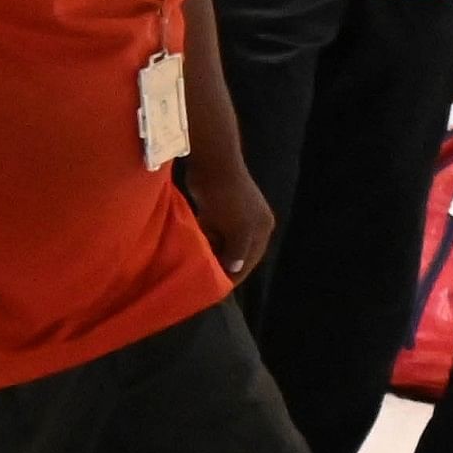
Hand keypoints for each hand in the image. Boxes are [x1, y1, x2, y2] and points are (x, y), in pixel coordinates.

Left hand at [188, 157, 274, 283]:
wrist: (212, 163)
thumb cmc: (226, 197)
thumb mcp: (236, 228)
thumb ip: (238, 251)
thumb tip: (235, 270)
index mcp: (261, 230)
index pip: (248, 261)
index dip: (233, 276)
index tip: (215, 289)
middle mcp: (252, 224)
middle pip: (236, 253)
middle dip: (221, 266)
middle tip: (201, 282)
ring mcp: (235, 216)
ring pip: (222, 243)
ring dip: (211, 254)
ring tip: (194, 269)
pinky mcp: (218, 208)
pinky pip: (212, 231)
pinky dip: (204, 240)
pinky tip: (191, 249)